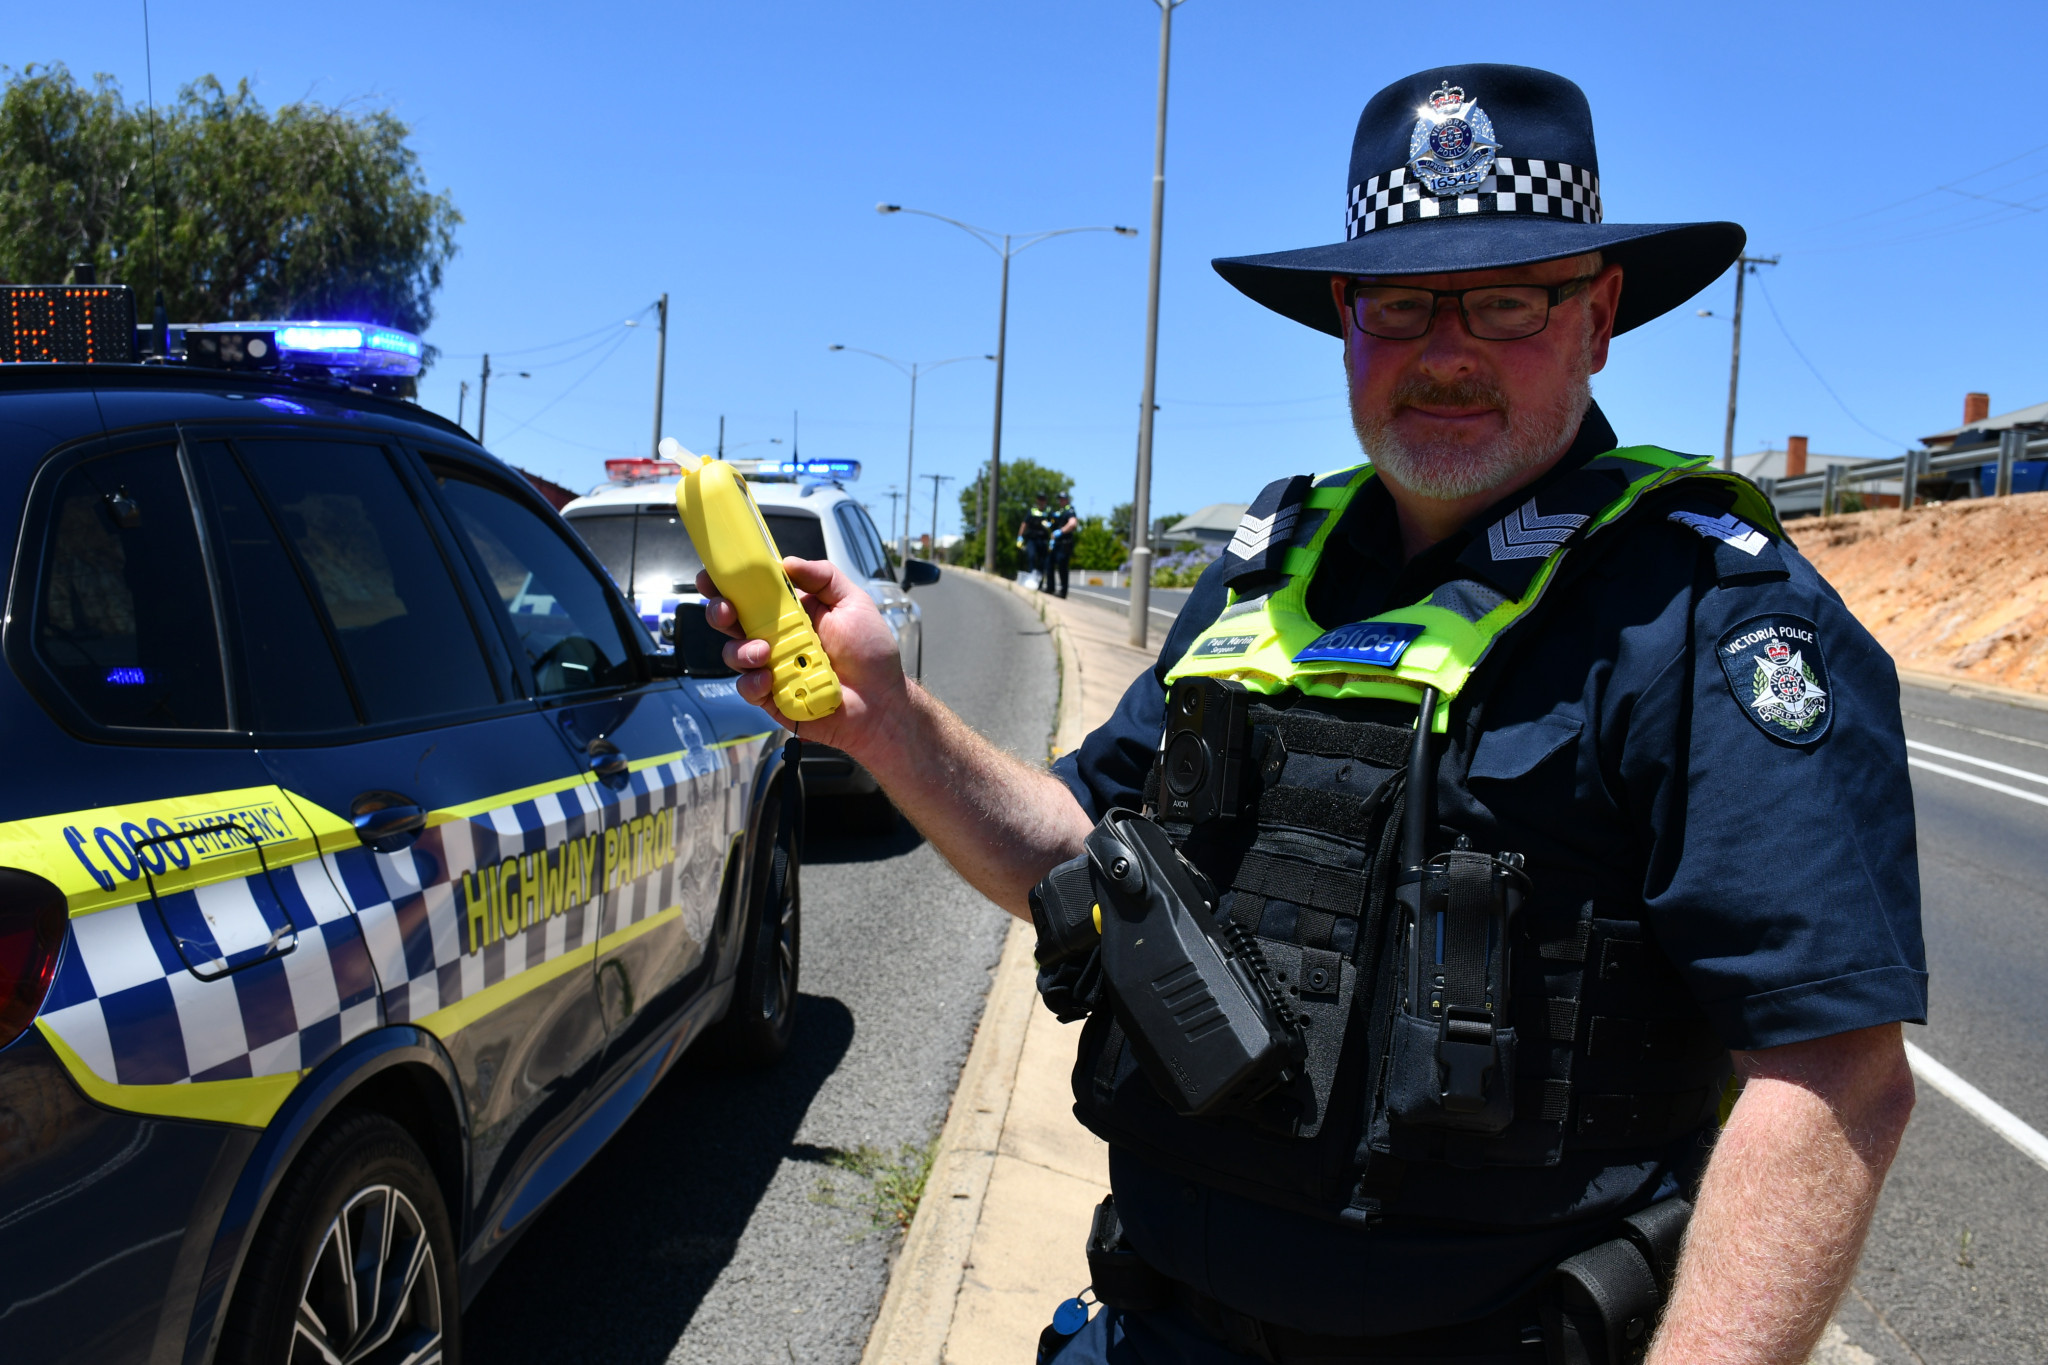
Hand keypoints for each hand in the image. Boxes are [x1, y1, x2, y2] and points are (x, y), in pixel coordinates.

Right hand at [696, 558, 908, 755]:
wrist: (882, 701)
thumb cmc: (870, 652)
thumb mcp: (852, 603)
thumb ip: (823, 577)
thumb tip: (787, 561)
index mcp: (790, 611)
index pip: (751, 592)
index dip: (728, 582)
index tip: (712, 575)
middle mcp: (775, 637)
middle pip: (731, 621)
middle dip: (719, 611)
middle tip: (727, 610)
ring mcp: (771, 667)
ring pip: (733, 654)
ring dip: (740, 650)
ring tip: (764, 652)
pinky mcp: (771, 697)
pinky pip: (747, 689)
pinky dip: (752, 683)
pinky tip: (768, 679)